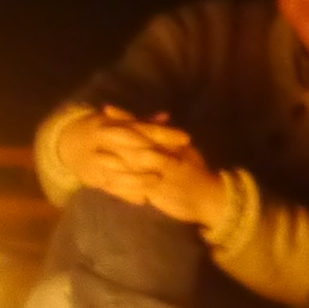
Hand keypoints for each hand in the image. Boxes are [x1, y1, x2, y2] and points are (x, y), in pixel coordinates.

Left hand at [67, 112, 228, 230]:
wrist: (211, 198)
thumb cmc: (197, 173)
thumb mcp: (185, 151)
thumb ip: (169, 136)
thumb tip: (159, 118)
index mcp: (172, 143)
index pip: (146, 127)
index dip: (127, 118)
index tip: (108, 109)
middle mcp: (166, 156)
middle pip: (139, 143)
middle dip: (118, 136)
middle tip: (97, 129)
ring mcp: (162, 174)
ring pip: (137, 165)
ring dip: (116, 160)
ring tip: (96, 156)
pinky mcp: (159, 192)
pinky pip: (138, 187)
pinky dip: (123, 185)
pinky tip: (107, 183)